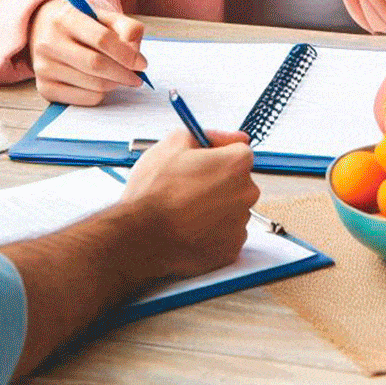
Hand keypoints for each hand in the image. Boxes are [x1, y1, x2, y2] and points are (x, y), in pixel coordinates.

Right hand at [28, 0, 148, 105]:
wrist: (47, 29)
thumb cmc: (82, 23)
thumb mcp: (104, 16)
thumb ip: (127, 27)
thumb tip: (136, 52)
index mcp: (64, 18)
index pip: (101, 39)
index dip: (126, 54)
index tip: (142, 63)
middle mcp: (49, 43)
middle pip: (96, 64)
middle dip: (124, 74)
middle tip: (137, 78)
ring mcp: (43, 67)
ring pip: (92, 84)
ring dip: (115, 84)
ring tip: (122, 78)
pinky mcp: (44, 88)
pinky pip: (83, 98)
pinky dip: (101, 94)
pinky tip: (104, 84)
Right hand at [121, 127, 259, 280]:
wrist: (140, 237)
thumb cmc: (154, 192)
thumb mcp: (173, 143)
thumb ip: (208, 135)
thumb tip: (232, 137)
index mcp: (236, 164)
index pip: (239, 150)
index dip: (218, 153)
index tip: (202, 161)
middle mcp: (245, 194)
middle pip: (238, 181)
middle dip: (219, 181)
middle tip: (189, 186)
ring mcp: (239, 224)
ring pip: (232, 208)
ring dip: (216, 207)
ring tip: (186, 210)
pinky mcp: (230, 250)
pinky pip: (226, 234)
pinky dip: (213, 231)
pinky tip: (190, 228)